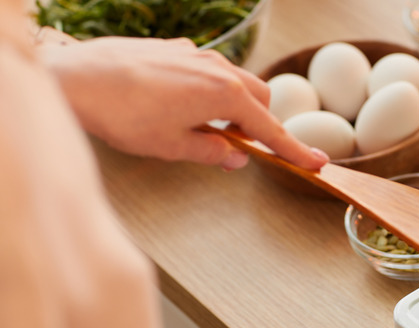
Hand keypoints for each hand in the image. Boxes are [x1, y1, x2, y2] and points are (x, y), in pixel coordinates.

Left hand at [37, 29, 327, 170]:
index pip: (271, 130)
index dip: (294, 150)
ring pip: (237, 81)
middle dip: (258, 123)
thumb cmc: (123, 115)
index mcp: (226, 96)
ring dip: (234, 105)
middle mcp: (219, 69)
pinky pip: (209, 69)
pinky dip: (210, 89)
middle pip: (261, 99)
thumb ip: (212, 152)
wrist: (77, 78)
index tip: (316, 163)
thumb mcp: (172, 147)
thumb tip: (235, 157)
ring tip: (203, 126)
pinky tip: (179, 103)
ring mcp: (197, 54)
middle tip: (236, 146)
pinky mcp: (176, 48)